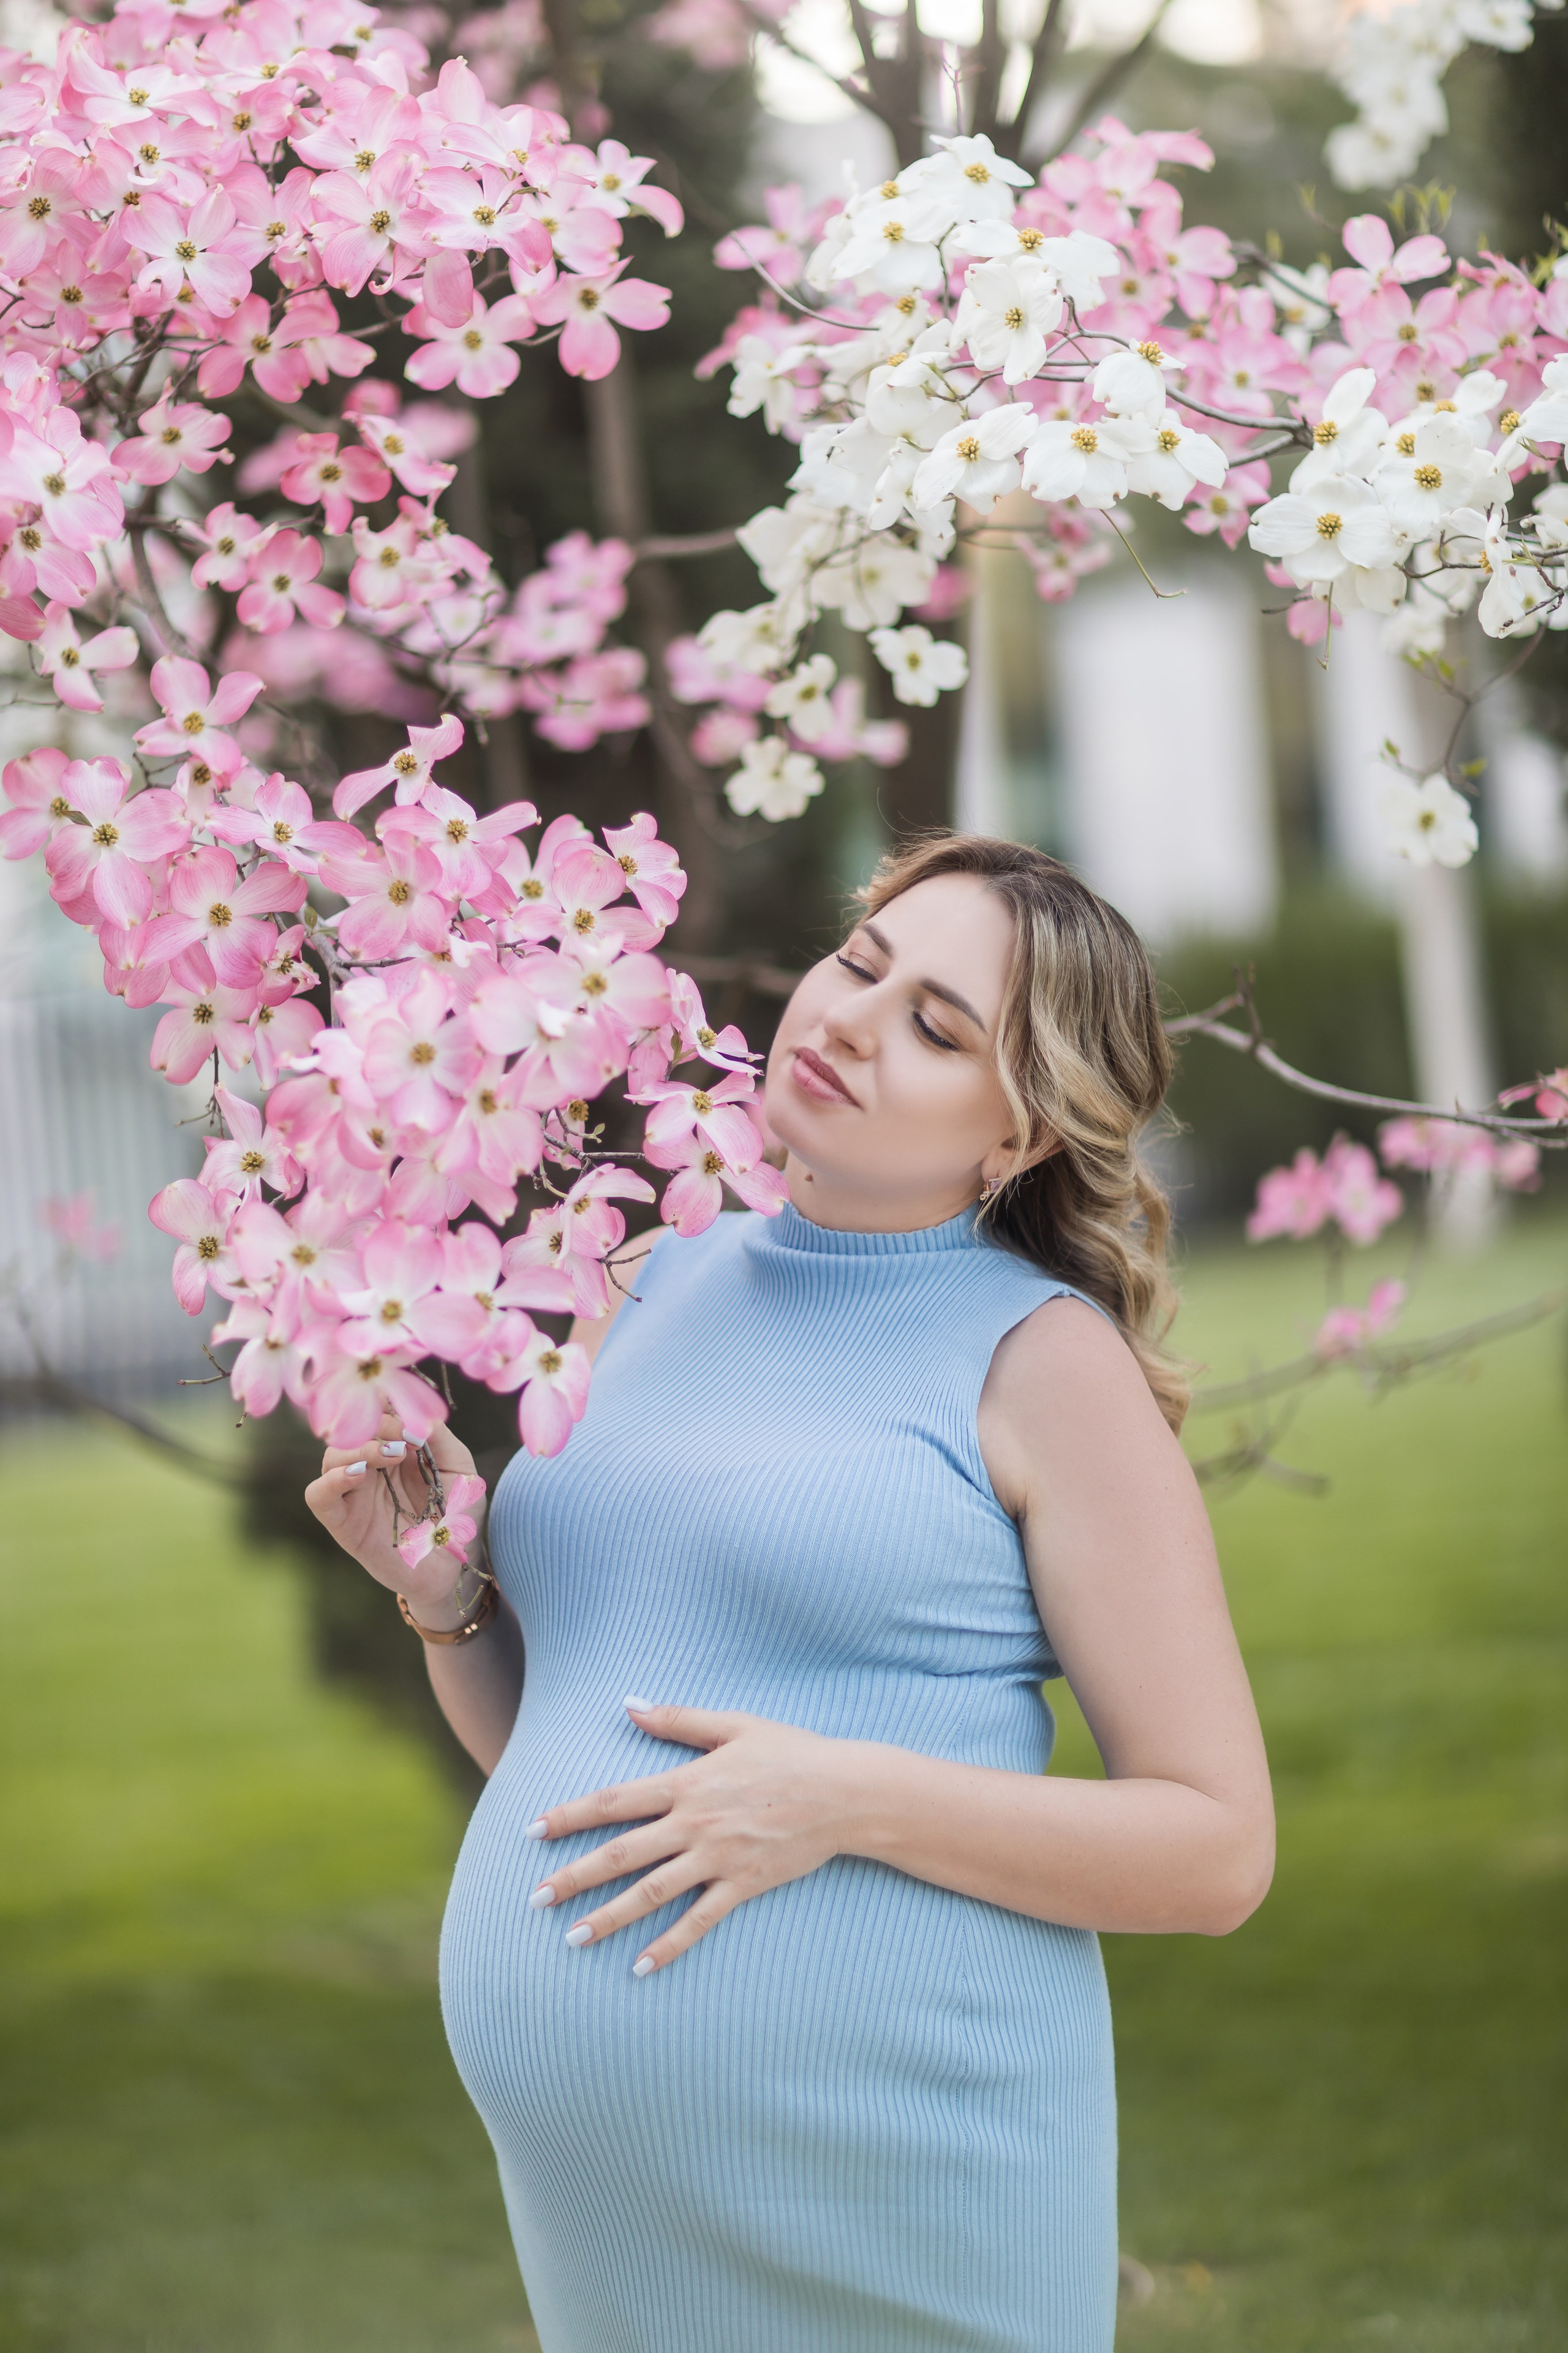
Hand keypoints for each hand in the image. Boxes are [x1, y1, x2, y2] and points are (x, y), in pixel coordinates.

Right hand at [304, 1413, 478, 1622]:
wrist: (452, 1565)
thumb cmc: (456, 1516)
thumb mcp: (460, 1470)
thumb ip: (440, 1439)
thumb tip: (414, 1417)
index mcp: (393, 1448)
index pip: (375, 1414)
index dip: (388, 1411)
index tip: (413, 1424)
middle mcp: (369, 1467)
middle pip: (351, 1430)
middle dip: (374, 1428)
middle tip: (402, 1443)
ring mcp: (353, 1493)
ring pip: (331, 1456)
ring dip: (358, 1449)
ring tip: (389, 1457)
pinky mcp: (342, 1522)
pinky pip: (317, 1495)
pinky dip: (330, 1480)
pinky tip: (358, 1475)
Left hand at [526, 1700, 864, 1974]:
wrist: (844, 1792)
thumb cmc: (790, 1752)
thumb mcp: (734, 1724)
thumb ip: (678, 1718)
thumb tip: (630, 1704)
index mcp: (687, 1782)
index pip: (614, 1801)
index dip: (570, 1816)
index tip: (532, 1831)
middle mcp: (694, 1824)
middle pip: (621, 1854)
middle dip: (574, 1876)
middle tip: (535, 1898)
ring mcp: (717, 1858)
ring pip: (651, 1893)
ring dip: (608, 1917)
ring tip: (571, 1938)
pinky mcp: (742, 1885)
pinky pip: (698, 1921)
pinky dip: (668, 1946)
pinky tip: (639, 1967)